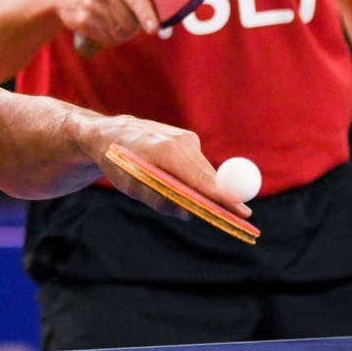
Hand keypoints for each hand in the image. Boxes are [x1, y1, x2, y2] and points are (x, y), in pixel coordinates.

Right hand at [51, 0, 157, 54]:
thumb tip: (165, 28)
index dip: (147, 15)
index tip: (153, 29)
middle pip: (130, 21)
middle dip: (134, 28)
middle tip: (131, 24)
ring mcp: (91, 5)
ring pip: (119, 33)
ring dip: (123, 35)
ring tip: (116, 25)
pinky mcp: (83, 21)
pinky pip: (107, 39)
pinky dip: (111, 39)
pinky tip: (106, 30)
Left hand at [91, 116, 251, 220]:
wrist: (109, 134)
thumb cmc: (117, 162)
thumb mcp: (130, 186)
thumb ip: (158, 200)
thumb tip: (188, 214)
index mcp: (164, 151)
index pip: (200, 179)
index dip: (223, 197)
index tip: (242, 212)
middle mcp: (179, 140)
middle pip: (210, 176)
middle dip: (223, 196)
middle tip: (239, 216)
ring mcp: (185, 137)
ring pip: (204, 171)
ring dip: (201, 187)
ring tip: (180, 193)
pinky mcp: (187, 137)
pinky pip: (198, 164)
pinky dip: (193, 176)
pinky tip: (173, 176)